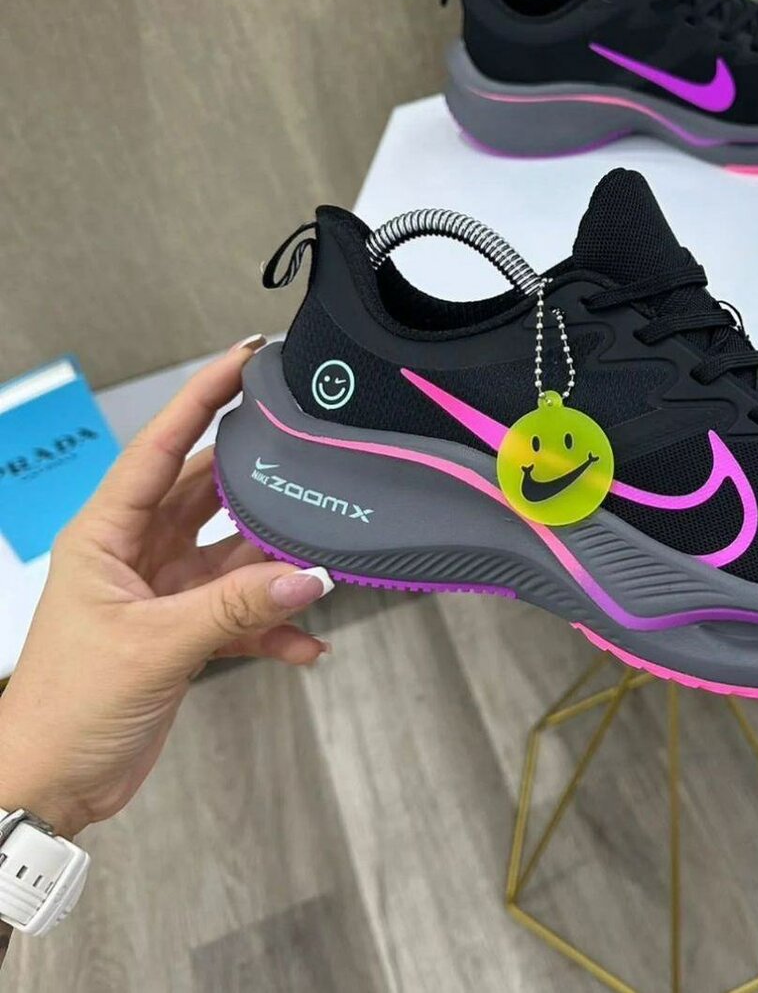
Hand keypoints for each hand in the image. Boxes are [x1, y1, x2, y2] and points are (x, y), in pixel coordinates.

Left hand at [0, 338, 333, 840]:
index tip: (242, 360)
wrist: (49, 786)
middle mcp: (136, 551)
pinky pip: (244, 611)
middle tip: (308, 457)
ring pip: (236, 552)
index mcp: (107, 534)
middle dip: (259, 481)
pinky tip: (305, 643)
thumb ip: (236, 607)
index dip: (201, 398)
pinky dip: (275, 626)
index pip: (160, 447)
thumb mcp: (153, 646)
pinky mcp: (186, 629)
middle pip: (210, 492)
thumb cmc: (63, 708)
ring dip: (276, 564)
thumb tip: (307, 574)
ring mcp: (164, 590)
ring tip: (319, 565)